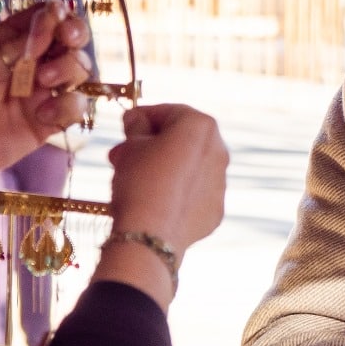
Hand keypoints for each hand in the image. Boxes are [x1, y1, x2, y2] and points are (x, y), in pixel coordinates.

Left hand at [0, 2, 93, 228]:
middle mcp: (34, 61)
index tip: (55, 21)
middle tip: (66, 42)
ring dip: (68, 70)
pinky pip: (78, 104)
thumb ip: (20, 42)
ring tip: (44, 83)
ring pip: (80, 68)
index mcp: (12, 41)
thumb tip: (54, 19)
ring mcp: (46, 89)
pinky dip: (67, 107)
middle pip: (72, 38)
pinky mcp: (54, 117)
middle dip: (75, 36)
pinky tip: (43, 115)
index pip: (47, 17)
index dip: (58, 15)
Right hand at [106, 104, 228, 251]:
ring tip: (134, 177)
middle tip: (123, 153)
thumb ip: (136, 126)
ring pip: (189, 167)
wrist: (151, 233)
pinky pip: (193, 193)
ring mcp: (220, 182)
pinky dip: (176, 192)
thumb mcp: (130, 146)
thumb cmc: (139, 180)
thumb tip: (137, 119)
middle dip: (152, 144)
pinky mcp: (215, 209)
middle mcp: (219, 150)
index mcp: (201, 125)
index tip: (125, 125)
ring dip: (164, 167)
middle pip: (181, 139)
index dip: (142, 117)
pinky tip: (152, 200)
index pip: (168, 112)